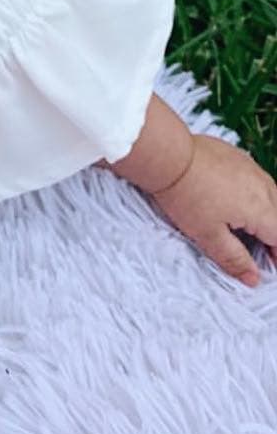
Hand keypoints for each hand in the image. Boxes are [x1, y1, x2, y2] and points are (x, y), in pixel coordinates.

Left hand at [150, 133, 276, 288]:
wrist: (167, 154)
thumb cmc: (186, 196)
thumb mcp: (208, 235)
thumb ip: (234, 258)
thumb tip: (254, 279)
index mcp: (260, 209)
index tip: (270, 265)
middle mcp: (262, 185)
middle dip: (273, 234)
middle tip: (262, 249)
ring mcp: (250, 167)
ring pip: (271, 194)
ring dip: (267, 212)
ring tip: (252, 226)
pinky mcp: (236, 155)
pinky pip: (256, 177)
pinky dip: (255, 192)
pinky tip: (238, 197)